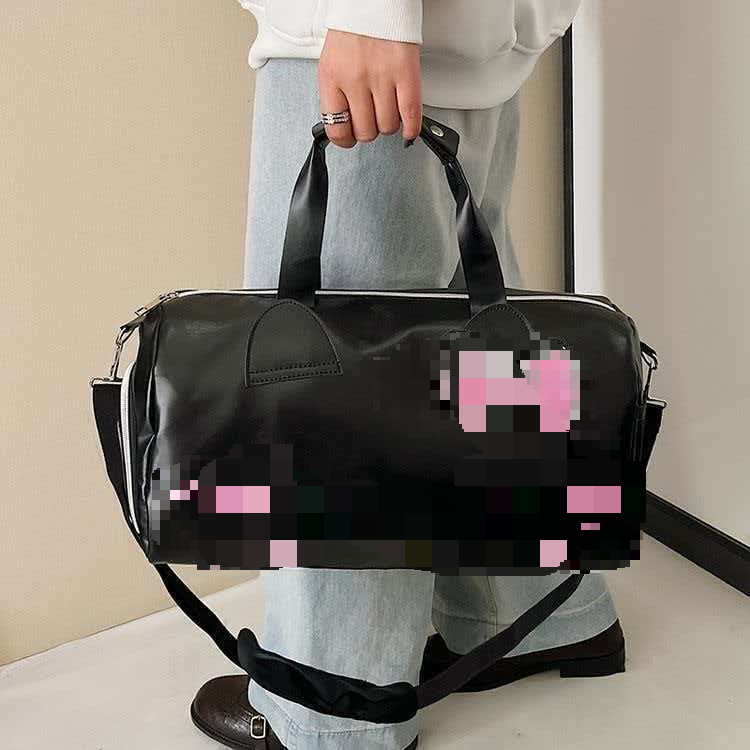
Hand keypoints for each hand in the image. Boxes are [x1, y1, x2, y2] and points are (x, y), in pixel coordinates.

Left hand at [318, 29, 421, 148]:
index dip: (345, 139)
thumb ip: (336, 95)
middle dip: (370, 131)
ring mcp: (381, 77)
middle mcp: (355, 79)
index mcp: (332, 78)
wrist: (374, 1)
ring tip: (388, 112)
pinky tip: (408, 128)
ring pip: (388, 126)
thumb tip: (345, 126)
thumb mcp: (332, 64)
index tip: (350, 137)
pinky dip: (411, 128)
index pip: (336, 129)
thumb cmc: (353, 32)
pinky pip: (411, 115)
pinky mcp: (406, 73)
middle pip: (366, 131)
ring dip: (389, 125)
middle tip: (372, 120)